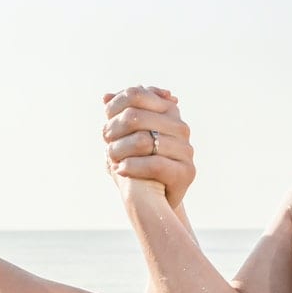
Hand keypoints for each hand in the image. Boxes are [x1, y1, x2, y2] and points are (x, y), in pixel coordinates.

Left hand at [101, 86, 195, 206]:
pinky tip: (120, 170)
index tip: (106, 120)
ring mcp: (185, 149)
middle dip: (113, 130)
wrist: (155, 198)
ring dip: (118, 150)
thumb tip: (105, 96)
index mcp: (169, 111)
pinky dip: (131, 167)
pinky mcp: (186, 172)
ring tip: (111, 158)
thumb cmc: (139, 163)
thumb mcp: (128, 136)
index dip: (115, 106)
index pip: (136, 94)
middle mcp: (180, 127)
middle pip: (135, 117)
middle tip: (107, 142)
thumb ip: (121, 115)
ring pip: (142, 141)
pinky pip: (154, 164)